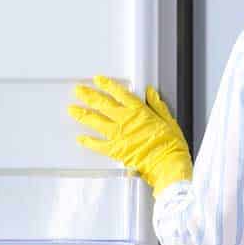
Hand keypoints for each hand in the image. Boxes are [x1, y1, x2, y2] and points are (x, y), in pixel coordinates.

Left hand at [68, 75, 192, 194]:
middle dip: (89, 96)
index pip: (120, 93)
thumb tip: (151, 93)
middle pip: (102, 104)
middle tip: (78, 90)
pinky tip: (80, 138)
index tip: (98, 80)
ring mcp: (118, 135)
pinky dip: (88, 142)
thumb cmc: (171, 146)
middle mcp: (125, 120)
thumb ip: (157, 106)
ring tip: (72, 109)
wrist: (167, 164)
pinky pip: (98, 145)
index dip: (107, 85)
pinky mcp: (115, 150)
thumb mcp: (169, 121)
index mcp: (139, 111)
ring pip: (96, 121)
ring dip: (83, 114)